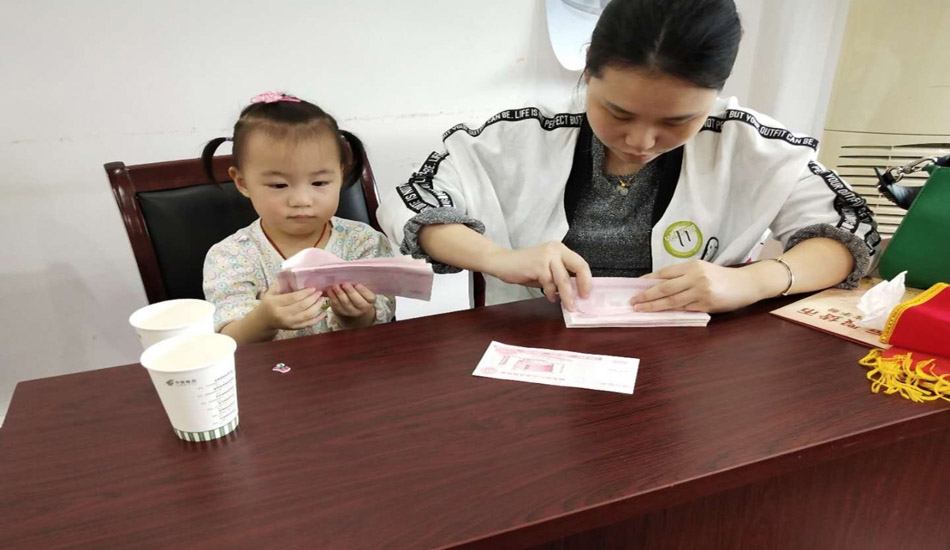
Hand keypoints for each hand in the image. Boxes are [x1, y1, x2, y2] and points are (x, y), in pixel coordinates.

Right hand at [256, 283, 326, 329]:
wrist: (263, 321)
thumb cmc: (268, 304)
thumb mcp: (270, 293)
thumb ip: (280, 285)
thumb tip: (294, 276)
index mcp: (275, 303)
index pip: (293, 298)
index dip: (305, 293)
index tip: (313, 288)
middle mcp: (282, 314)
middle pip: (301, 306)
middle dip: (313, 298)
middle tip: (319, 292)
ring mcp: (288, 323)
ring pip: (306, 315)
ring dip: (316, 307)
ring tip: (322, 299)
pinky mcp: (294, 328)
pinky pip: (308, 324)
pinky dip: (317, 319)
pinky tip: (324, 313)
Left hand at [327, 283, 376, 326]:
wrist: (353, 307)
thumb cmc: (359, 293)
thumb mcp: (363, 290)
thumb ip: (360, 285)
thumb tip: (353, 276)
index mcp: (370, 301)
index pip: (369, 297)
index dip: (363, 291)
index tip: (357, 284)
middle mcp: (362, 308)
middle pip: (357, 301)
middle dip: (350, 292)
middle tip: (345, 284)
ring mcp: (351, 312)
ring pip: (346, 303)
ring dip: (340, 294)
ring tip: (336, 286)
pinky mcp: (341, 312)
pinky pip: (337, 305)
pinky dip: (333, 297)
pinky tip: (330, 290)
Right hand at [484, 242, 591, 310]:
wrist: (502, 262)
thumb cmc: (525, 268)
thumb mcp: (547, 270)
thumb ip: (560, 277)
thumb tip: (575, 292)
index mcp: (560, 249)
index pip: (581, 263)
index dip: (586, 279)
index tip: (587, 294)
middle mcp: (556, 249)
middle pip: (578, 266)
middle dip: (583, 285)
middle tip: (583, 300)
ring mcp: (547, 255)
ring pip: (563, 279)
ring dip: (566, 296)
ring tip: (568, 306)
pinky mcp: (538, 264)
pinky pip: (549, 283)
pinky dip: (550, 293)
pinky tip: (549, 297)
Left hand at [630, 261, 764, 312]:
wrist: (747, 284)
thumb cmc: (722, 277)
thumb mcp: (703, 270)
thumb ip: (684, 276)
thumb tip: (659, 285)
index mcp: (693, 266)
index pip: (665, 272)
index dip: (649, 279)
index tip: (635, 285)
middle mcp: (696, 277)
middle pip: (665, 287)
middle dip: (646, 295)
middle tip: (632, 301)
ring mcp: (701, 292)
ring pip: (672, 300)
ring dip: (654, 306)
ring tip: (640, 309)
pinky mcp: (707, 305)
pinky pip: (685, 309)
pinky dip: (671, 312)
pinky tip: (660, 314)